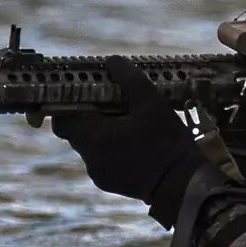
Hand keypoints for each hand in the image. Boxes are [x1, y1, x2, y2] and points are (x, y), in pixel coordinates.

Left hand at [50, 55, 213, 225]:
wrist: (183, 185)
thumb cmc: (166, 142)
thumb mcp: (152, 104)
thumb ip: (130, 79)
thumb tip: (113, 61)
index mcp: (93, 138)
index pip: (62, 121)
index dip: (69, 106)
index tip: (86, 96)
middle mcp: (90, 159)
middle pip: (78, 133)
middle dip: (93, 118)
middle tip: (115, 106)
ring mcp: (100, 175)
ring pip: (93, 147)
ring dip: (105, 134)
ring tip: (131, 125)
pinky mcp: (112, 185)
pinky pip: (105, 161)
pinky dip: (115, 150)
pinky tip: (138, 145)